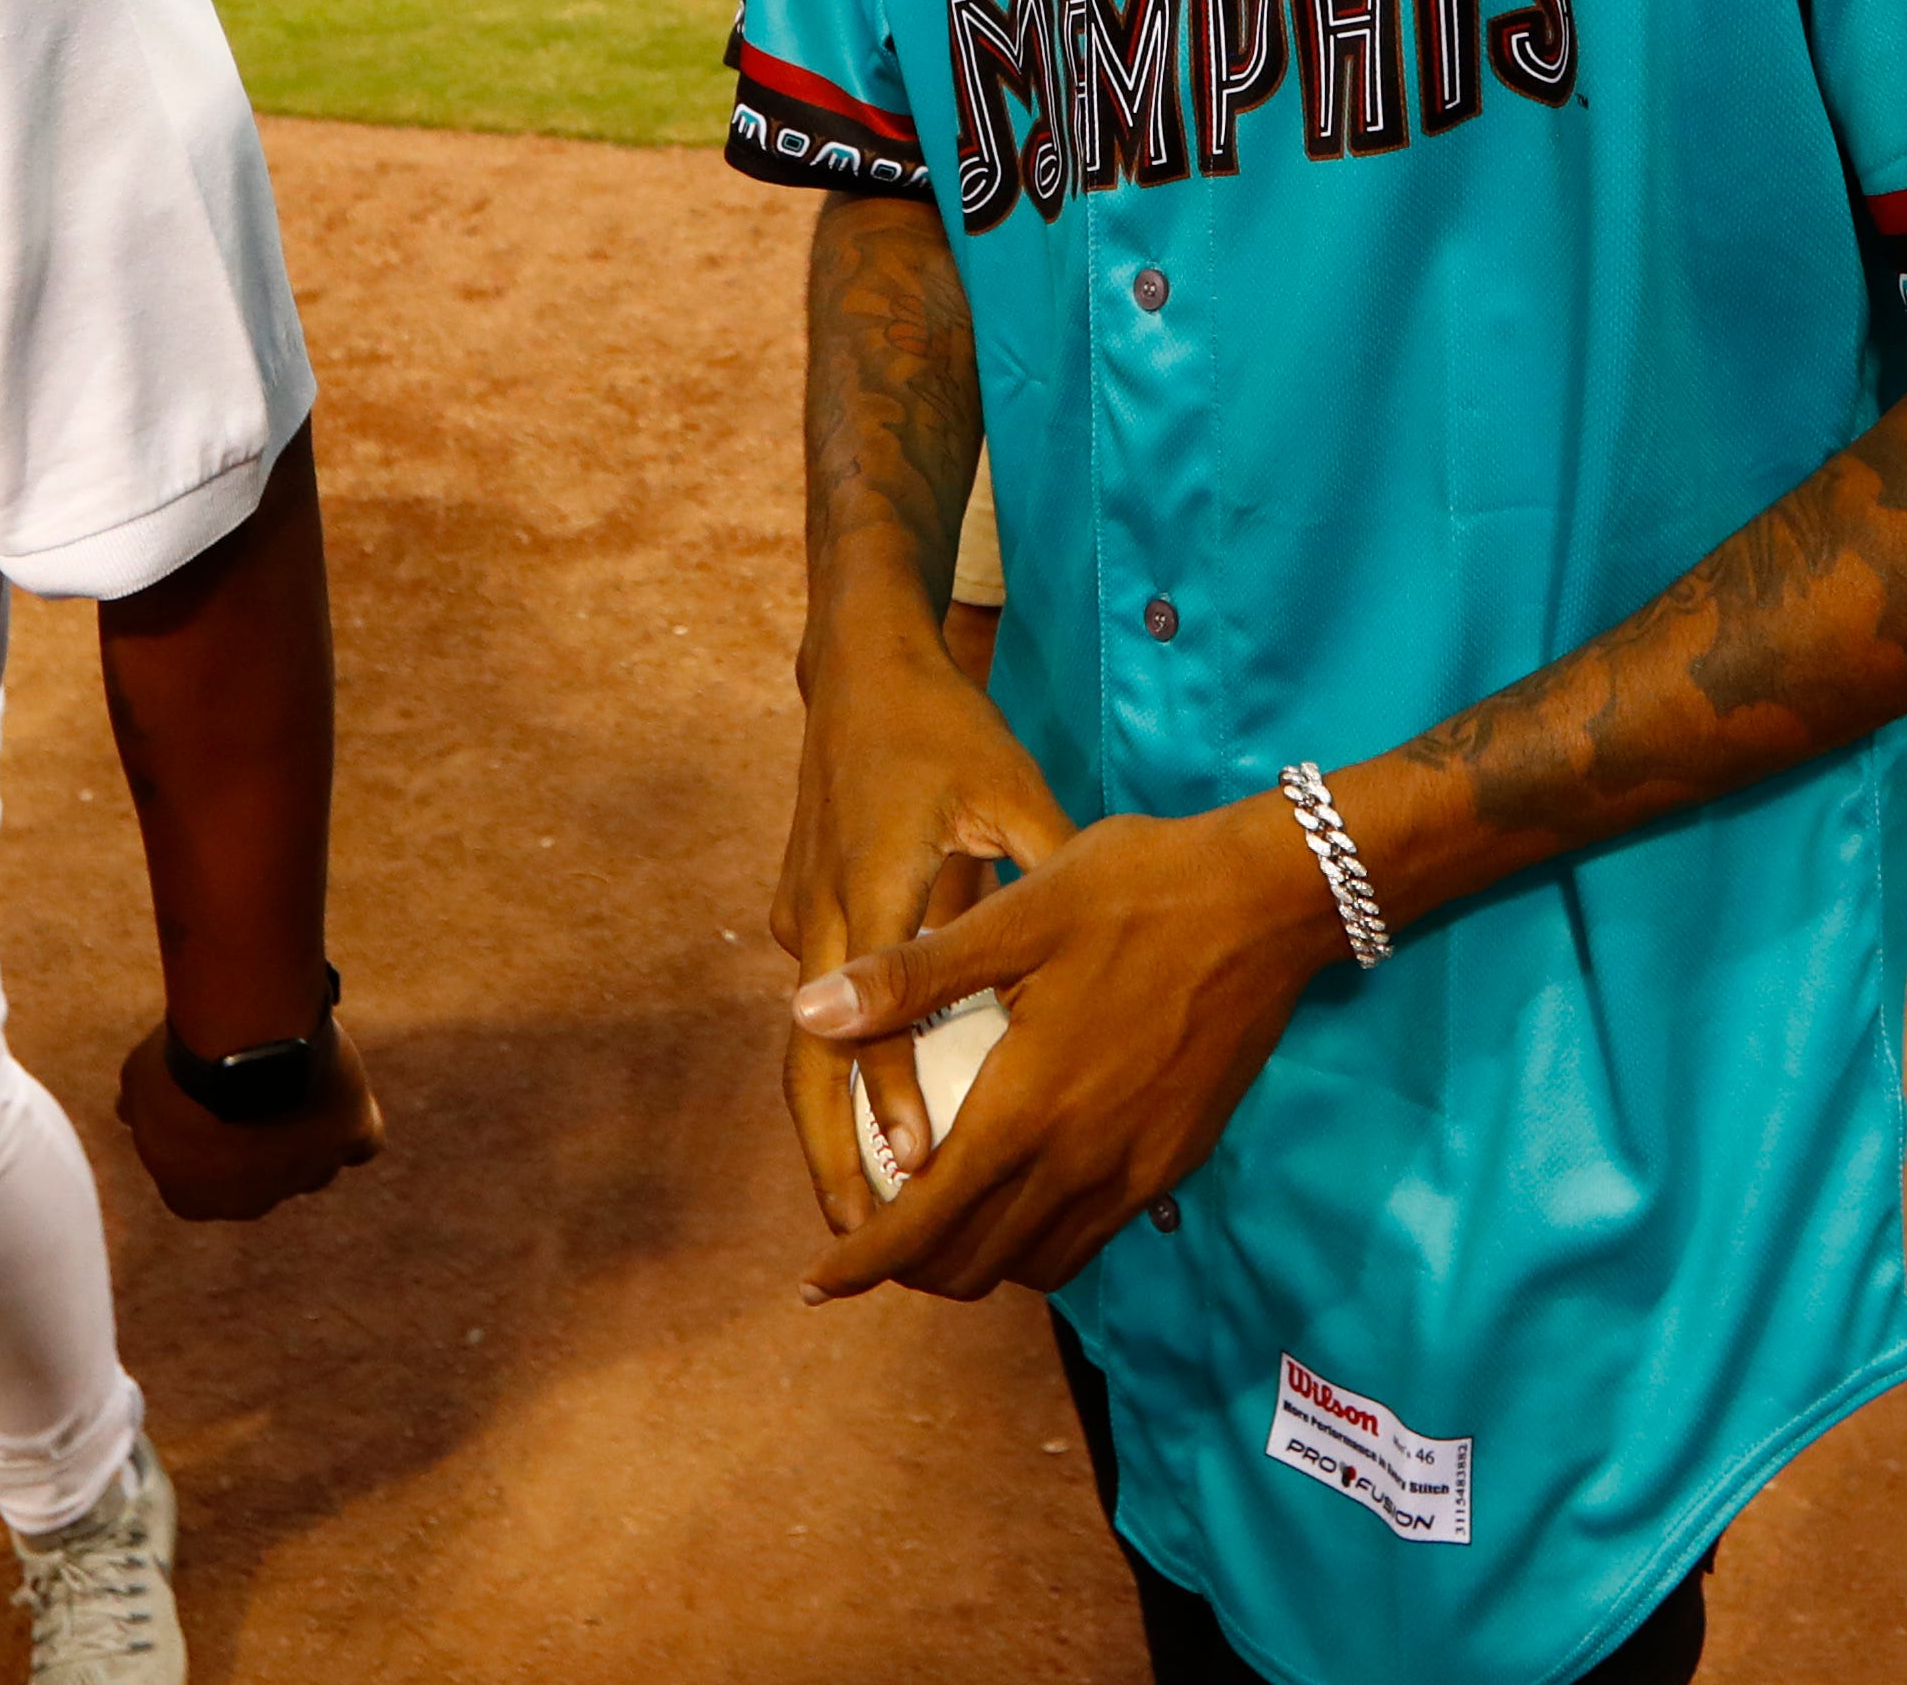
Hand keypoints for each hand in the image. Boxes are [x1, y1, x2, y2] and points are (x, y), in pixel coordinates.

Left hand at [111, 1013, 382, 1221]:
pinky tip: (339, 1086)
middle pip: (258, 1178)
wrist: (242, 1039)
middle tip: (247, 1084)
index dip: (200, 1141)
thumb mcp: (139, 1081)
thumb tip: (128, 1110)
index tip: (200, 1103)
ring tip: (290, 1072)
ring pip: (312, 1161)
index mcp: (192, 1200)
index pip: (196, 1182)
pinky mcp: (353, 1139)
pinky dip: (353, 1119)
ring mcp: (309, 1174)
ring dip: (302, 1128)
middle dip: (253, 1139)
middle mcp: (253, 1202)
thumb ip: (138, 1104)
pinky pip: (361, 1140)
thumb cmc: (180, 1061)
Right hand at [770, 619, 1070, 1235]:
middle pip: (808, 1059)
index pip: (875, 1012)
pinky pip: (815, 1010)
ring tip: (863, 1211)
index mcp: (874, 884)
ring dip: (827, 1127)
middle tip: (860, 1240)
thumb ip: (1042, 871)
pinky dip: (834, 1076)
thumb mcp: (1009, 789)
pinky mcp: (801, 910)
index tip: (920, 1168)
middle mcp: (822, 913)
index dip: (893, 1095)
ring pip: (803, 1045)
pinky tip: (872, 1126)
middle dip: (832, 1154)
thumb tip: (1105, 945)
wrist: (860, 667)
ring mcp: (801, 914)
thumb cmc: (946, 728)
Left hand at [787, 792, 1347, 1302]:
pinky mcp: (1177, 1160)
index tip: (818, 1282)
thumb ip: (910, 978)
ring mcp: (1138, 1170)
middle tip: (877, 1237)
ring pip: (1040, 1263)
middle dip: (913, 1267)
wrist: (1271, 901)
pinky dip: (1043, 1237)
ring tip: (945, 1218)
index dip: (864, 1263)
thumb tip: (808, 1011)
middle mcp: (1082, 1162)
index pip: (925, 1224)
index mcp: (1028, 1108)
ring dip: (982, 1259)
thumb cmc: (1135, 891)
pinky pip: (1094, 1233)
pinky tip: (1026, 1184)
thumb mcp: (1015, 917)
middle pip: (977, 1264)